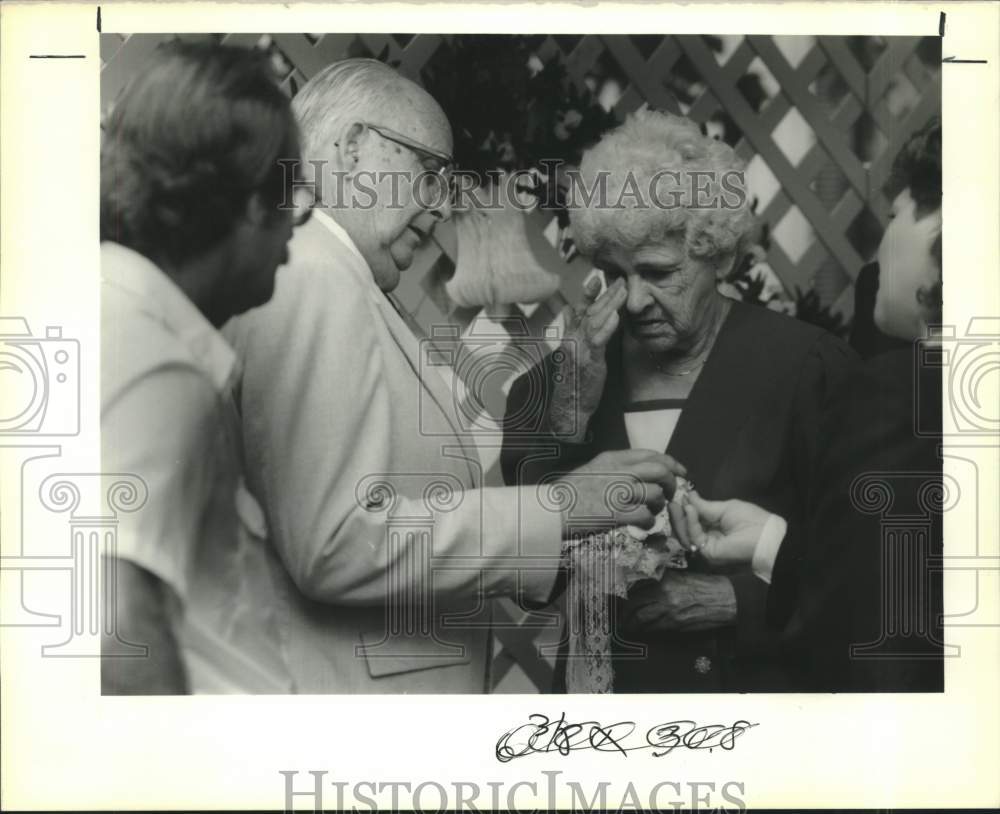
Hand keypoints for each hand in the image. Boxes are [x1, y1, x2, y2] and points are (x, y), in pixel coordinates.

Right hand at [549, 276, 627, 440]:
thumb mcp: (573, 353)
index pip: (578, 310)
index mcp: (569, 337)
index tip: (597, 280)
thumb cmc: (574, 380)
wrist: (569, 405)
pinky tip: (616, 316)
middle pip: (589, 311)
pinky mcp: (588, 361)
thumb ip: (573, 331)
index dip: (587, 295)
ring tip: (622, 291)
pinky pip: (598, 340)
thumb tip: (569, 311)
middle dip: (605, 294)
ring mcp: (579, 349)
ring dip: (609, 304)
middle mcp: (572, 339)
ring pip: (594, 321)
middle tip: (620, 280)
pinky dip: (606, 327)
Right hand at [552, 449, 686, 533]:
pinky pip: (645, 516)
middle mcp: (619, 471)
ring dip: (659, 506)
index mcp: (612, 458)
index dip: (671, 463)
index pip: (651, 454)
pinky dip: (648, 522)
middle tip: (670, 495)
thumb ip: (615, 468)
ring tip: (651, 512)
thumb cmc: (567, 492)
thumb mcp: (592, 469)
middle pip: (660, 471)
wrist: (550, 509)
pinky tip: (642, 525)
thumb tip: (639, 474)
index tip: (679, 472)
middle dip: (672, 484)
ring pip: (656, 494)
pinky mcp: (616, 514)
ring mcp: (618, 492)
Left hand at [625, 571, 736, 631]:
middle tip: (621, 618)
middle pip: (635, 605)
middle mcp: (664, 594)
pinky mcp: (676, 624)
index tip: (622, 601)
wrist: (725, 599)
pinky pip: (655, 628)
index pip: (637, 588)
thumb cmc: (705, 586)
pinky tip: (643, 631)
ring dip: (632, 625)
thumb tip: (644, 586)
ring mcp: (669, 610)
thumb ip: (662, 581)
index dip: (626, 597)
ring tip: (628, 626)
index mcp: (664, 579)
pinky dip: (646, 631)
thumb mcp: (681, 576)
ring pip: (642, 619)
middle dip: (625, 614)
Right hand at [678, 493, 771, 567]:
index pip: (693, 520)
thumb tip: (688, 496)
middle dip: (678, 515)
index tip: (677, 497)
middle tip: (672, 501)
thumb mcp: (724, 508)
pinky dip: (690, 523)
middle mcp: (708, 538)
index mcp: (714, 527)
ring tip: (678, 504)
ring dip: (681, 518)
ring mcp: (707, 547)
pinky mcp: (708, 553)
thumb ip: (704, 506)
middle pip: (685, 529)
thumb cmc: (749, 519)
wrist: (765, 536)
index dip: (684, 509)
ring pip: (686, 534)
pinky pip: (694, 537)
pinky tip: (690, 510)